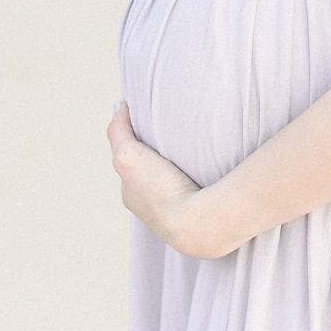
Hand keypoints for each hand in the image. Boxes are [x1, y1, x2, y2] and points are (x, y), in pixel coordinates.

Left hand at [108, 101, 208, 256]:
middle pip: (153, 173)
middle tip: (176, 133)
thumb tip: (118, 106)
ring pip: (175, 181)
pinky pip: (197, 187)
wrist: (195, 224)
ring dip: (182, 167)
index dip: (138, 141)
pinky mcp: (201, 212)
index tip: (151, 121)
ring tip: (197, 148)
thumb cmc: (160, 191)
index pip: (131, 163)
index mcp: (132, 195)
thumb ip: (118, 131)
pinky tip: (211, 165)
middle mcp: (150, 208)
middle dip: (160, 156)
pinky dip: (199, 176)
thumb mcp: (128, 156)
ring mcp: (176, 212)